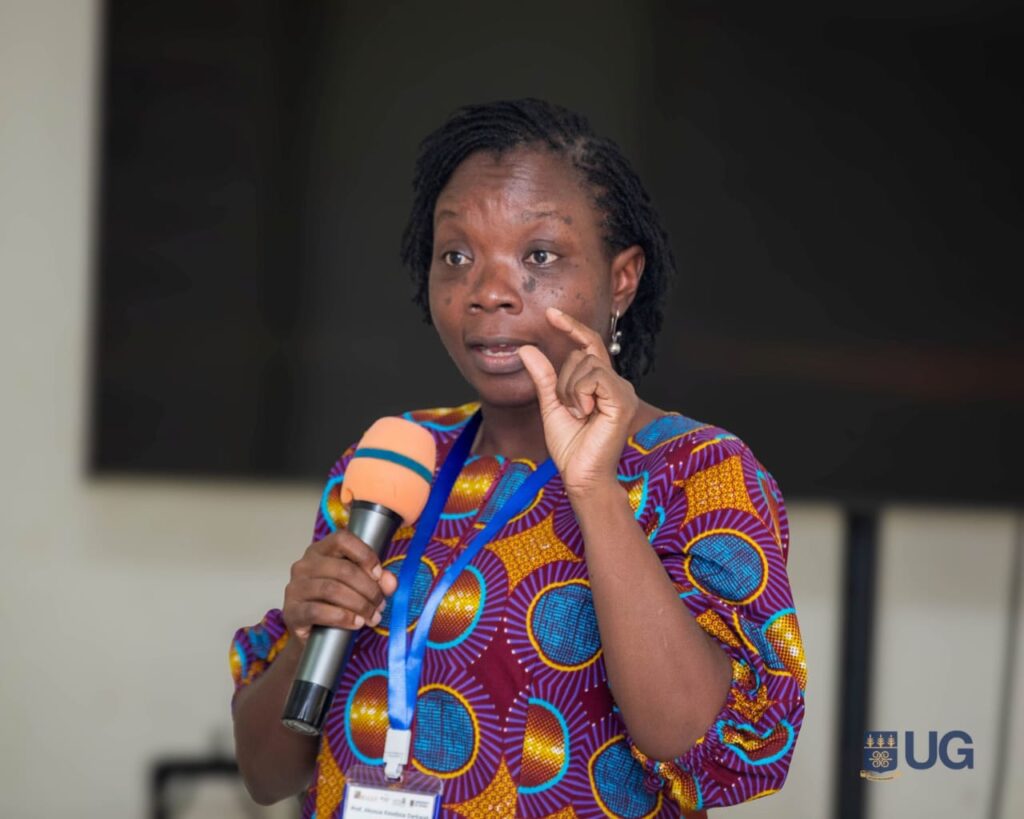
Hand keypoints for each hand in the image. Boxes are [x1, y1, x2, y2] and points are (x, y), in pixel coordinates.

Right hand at [282, 531, 397, 642]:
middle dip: (368, 589)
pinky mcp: (292, 612)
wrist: (313, 635)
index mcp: (320, 551)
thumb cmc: (335, 604)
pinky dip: (343, 617)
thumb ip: (378, 581)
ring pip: (332, 590)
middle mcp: (304, 565)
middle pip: (343, 569)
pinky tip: (356, 623)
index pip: (342, 539)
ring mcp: (295, 588)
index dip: (365, 554)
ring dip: (359, 604)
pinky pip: (318, 611)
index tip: (379, 574)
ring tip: (372, 616)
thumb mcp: (359, 587)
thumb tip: (390, 582)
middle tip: (380, 604)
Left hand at [518, 306, 638, 495]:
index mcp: (602, 384)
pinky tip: (584, 414)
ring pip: (585, 364)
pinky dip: (579, 394)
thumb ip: (543, 377)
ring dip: (569, 390)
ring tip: (577, 414)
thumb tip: (526, 349)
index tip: (552, 313)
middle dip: (562, 380)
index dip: (572, 327)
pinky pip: (593, 377)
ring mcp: (623, 391)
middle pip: (580, 355)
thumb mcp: (550, 405)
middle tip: (568, 409)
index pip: (589, 344)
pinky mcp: (623, 400)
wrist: (581, 476)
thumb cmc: (571, 447)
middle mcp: (617, 383)